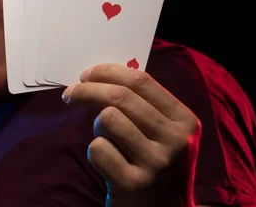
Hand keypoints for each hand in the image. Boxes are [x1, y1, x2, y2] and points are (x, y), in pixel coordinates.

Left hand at [62, 64, 200, 206]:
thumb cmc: (157, 167)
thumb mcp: (165, 134)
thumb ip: (144, 105)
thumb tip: (101, 75)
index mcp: (185, 121)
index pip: (140, 80)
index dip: (107, 72)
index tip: (86, 75)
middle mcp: (176, 140)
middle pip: (120, 97)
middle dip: (87, 90)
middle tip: (70, 94)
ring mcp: (157, 163)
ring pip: (108, 118)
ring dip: (97, 125)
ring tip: (105, 139)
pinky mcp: (135, 183)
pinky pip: (98, 149)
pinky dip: (95, 151)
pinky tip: (107, 162)